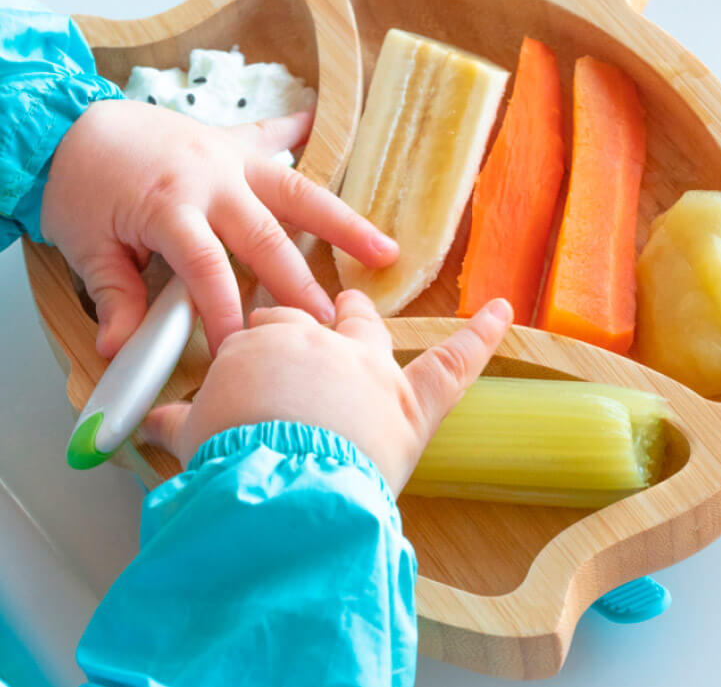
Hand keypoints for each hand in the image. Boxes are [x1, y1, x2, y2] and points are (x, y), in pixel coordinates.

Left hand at [41, 100, 397, 357]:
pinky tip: (323, 125)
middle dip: (301, 284)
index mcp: (170, 208)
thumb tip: (121, 350)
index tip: (243, 351)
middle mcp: (211, 181)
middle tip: (333, 322)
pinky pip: (271, 134)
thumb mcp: (86, 246)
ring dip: (342, 221)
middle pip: (268, 237)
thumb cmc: (78, 186)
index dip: (227, 315)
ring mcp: (228, 158)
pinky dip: (298, 130)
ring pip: (296, 191)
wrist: (65, 125)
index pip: (208, 271)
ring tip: (384, 249)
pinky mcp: (230, 143)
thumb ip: (114, 296)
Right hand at [144, 292, 512, 493]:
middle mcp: (319, 343)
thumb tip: (152, 422)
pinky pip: (453, 361)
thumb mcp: (193, 436)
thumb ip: (177, 423)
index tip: (246, 354)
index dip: (253, 340)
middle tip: (298, 319)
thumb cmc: (230, 455)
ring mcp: (369, 367)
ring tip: (356, 303)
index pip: (259, 327)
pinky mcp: (413, 402)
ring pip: (367, 328)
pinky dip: (480, 336)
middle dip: (304, 314)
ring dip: (360, 315)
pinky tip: (501, 311)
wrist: (275, 485)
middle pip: (310, 315)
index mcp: (265, 344)